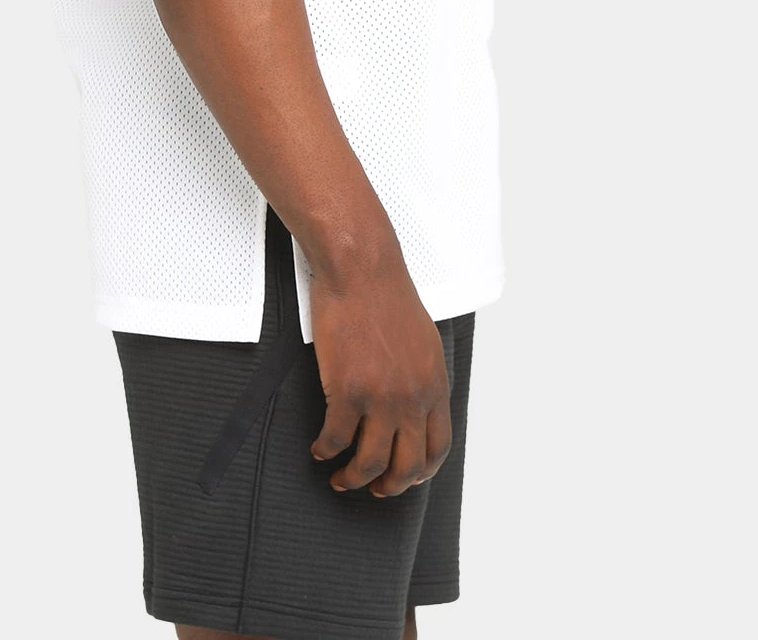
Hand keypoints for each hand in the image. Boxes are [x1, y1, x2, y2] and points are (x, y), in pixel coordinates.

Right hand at [308, 257, 452, 496]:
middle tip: (372, 489)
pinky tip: (320, 448)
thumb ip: (423, 376)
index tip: (404, 478)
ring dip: (353, 479)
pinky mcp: (347, 390)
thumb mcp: (423, 340)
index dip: (421, 471)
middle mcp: (412, 397)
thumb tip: (416, 404)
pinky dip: (325, 450)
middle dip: (389, 486)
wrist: (362, 270)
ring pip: (370, 462)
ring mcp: (380, 397)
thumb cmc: (386, 296)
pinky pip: (336, 438)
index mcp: (435, 385)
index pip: (438, 446)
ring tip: (340, 478)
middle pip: (406, 466)